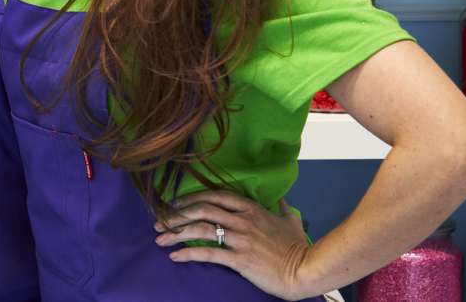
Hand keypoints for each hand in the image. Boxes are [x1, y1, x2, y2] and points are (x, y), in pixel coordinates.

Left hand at [154, 190, 316, 300]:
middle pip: (202, 209)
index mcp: (251, 208)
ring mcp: (240, 239)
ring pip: (201, 229)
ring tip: (159, 239)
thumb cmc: (299, 247)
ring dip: (176, 233)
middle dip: (176, 215)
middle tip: (159, 222)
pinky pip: (208, 253)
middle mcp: (243, 220)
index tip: (174, 203)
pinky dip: (188, 254)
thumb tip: (281, 198)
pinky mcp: (239, 259)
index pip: (215, 195)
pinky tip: (175, 256)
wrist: (306, 270)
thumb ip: (282, 207)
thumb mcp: (290, 220)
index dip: (191, 197)